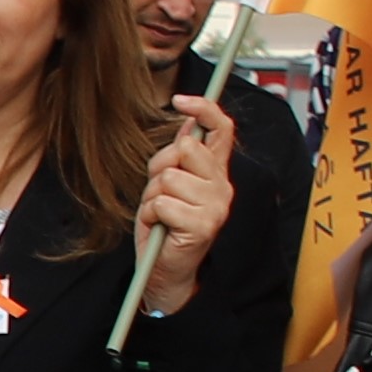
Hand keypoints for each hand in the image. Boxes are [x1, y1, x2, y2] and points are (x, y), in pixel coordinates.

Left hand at [129, 98, 236, 309]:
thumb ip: (177, 158)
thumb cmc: (165, 227)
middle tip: (161, 194)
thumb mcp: (168, 186)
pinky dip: (150, 216)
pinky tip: (160, 228)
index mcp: (215, 173)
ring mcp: (215, 206)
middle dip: (160, 168)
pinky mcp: (203, 225)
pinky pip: (161, 203)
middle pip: (184, 148)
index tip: (182, 99)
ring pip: (168, 177)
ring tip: (160, 215)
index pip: (221, 130)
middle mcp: (222, 186)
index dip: (204, 110)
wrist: (166, 271)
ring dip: (152, 197)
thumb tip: (186, 123)